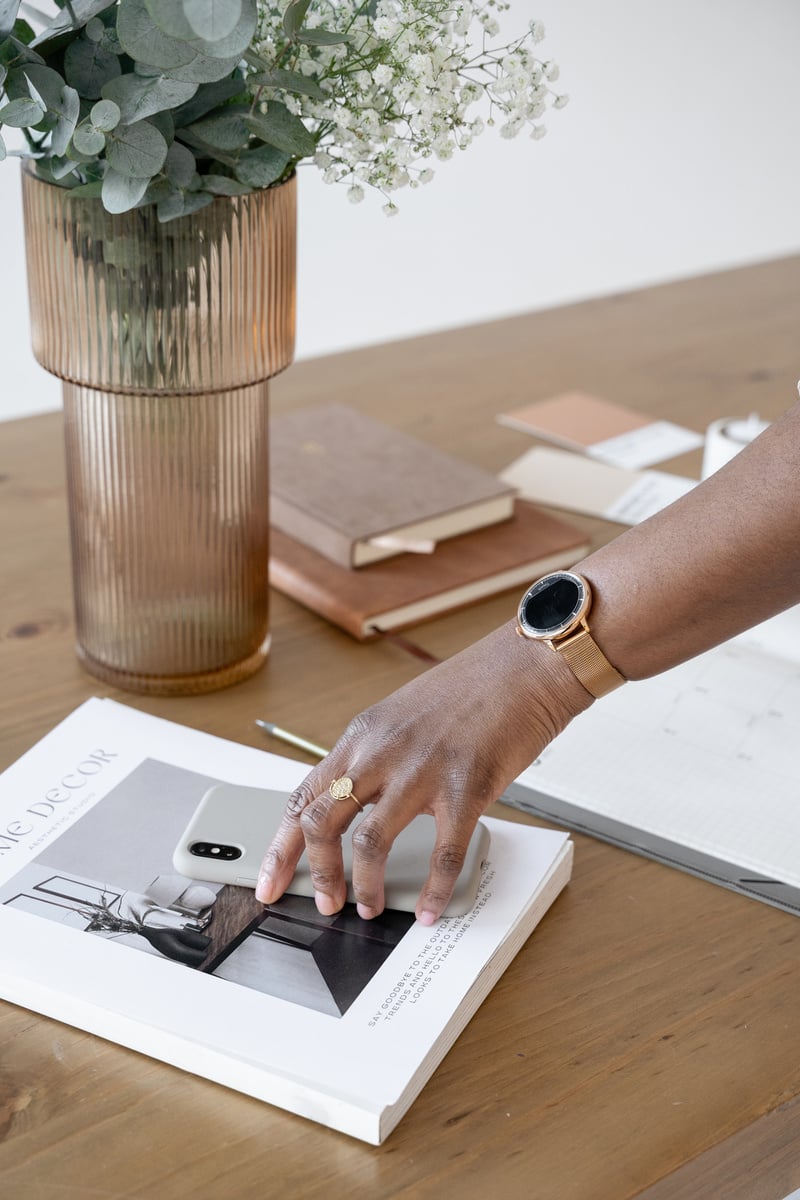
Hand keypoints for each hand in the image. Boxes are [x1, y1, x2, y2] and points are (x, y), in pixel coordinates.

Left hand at [256, 621, 589, 923]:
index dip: (281, 846)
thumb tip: (358, 806)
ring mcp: (422, 770)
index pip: (304, 797)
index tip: (269, 878)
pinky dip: (434, 889)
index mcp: (363, 734)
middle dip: (316, 872)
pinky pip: (442, 852)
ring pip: (369, 842)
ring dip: (364, 886)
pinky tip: (431, 908)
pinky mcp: (466, 787)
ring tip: (369, 908)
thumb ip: (376, 757)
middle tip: (323, 903)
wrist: (526, 667)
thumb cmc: (474, 689)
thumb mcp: (404, 717)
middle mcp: (383, 751)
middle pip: (322, 822)